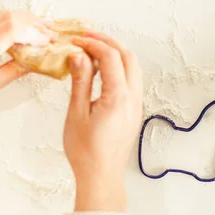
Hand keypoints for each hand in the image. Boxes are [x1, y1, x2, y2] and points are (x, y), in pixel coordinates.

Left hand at [0, 10, 50, 121]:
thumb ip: (13, 71)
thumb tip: (36, 61)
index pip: (11, 30)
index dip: (33, 32)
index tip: (47, 40)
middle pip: (8, 17)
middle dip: (32, 22)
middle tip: (48, 31)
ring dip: (21, 18)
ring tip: (39, 27)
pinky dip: (7, 19)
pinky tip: (19, 26)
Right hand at [64, 31, 142, 212]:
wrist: (101, 177)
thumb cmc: (86, 152)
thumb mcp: (77, 113)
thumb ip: (81, 81)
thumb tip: (79, 55)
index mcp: (119, 98)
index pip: (111, 57)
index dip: (94, 43)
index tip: (77, 40)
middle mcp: (133, 99)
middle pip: (128, 57)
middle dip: (108, 42)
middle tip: (86, 37)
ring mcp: (137, 105)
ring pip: (133, 68)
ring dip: (115, 54)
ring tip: (92, 51)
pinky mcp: (135, 111)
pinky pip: (131, 81)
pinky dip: (118, 68)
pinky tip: (100, 71)